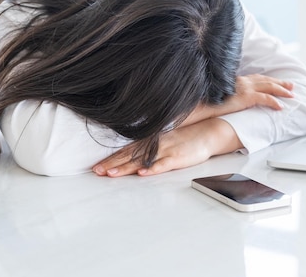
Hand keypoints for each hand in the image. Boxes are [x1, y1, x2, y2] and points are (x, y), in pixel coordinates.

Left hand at [92, 118, 241, 177]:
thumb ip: (150, 146)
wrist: (209, 132)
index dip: (112, 158)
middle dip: (112, 164)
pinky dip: (152, 168)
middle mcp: (155, 145)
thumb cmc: (186, 138)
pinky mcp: (178, 158)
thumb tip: (132, 155)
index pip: (127, 151)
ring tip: (111, 174)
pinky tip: (142, 173)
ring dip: (126, 167)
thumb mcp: (165, 139)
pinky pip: (163, 164)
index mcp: (151, 141)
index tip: (97, 166)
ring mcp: (166, 151)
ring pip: (142, 160)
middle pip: (130, 156)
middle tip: (96, 172)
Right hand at [182, 74, 293, 125]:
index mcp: (236, 80)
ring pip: (268, 87)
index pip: (256, 78)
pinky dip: (274, 101)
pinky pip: (265, 98)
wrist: (199, 105)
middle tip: (291, 85)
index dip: (268, 80)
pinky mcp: (245, 97)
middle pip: (265, 80)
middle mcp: (241, 81)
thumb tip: (230, 100)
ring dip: (281, 90)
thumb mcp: (218, 95)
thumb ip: (227, 95)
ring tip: (292, 95)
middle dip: (279, 82)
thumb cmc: (205, 102)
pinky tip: (281, 106)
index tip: (277, 81)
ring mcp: (244, 88)